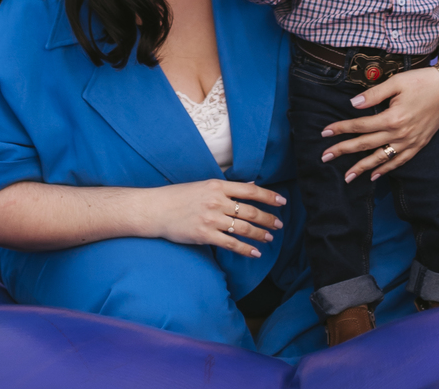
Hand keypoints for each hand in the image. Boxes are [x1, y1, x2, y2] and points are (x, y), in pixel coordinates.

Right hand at [146, 178, 285, 258]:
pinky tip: (255, 253)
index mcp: (217, 186)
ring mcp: (211, 219)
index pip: (249, 190)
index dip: (268, 196)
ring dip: (259, 233)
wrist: (157, 209)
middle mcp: (216, 201)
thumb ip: (226, 188)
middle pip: (249, 210)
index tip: (281, 201)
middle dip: (267, 218)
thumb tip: (250, 184)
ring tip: (270, 237)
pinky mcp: (205, 235)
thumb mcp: (203, 185)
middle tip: (279, 224)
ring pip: (243, 228)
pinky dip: (245, 249)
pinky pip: (231, 244)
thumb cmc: (179, 196)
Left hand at [319, 65, 438, 183]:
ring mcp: (410, 142)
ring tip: (347, 177)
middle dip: (344, 151)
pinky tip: (374, 176)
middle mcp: (400, 134)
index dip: (341, 128)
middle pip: (366, 144)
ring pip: (381, 158)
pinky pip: (399, 162)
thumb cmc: (420, 81)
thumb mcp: (396, 82)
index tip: (325, 132)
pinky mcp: (418, 145)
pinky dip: (386, 169)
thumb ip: (373, 94)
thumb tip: (353, 104)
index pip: (360, 125)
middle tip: (324, 157)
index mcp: (392, 118)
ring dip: (362, 168)